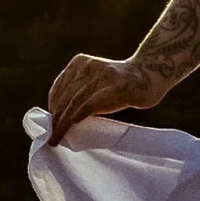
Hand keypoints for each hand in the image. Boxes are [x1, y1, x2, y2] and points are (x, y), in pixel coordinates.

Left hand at [42, 51, 163, 143]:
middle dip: (56, 119)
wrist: (150, 76)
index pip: (59, 87)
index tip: (49, 126)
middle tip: (51, 137)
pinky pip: (93, 101)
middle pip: (66, 96)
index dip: (52, 108)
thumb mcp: (95, 89)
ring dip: (64, 121)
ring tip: (58, 137)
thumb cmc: (120, 88)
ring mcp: (102, 74)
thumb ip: (79, 98)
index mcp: (80, 63)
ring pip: (76, 101)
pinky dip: (81, 113)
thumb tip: (61, 120)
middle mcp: (88, 65)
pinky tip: (73, 123)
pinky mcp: (116, 85)